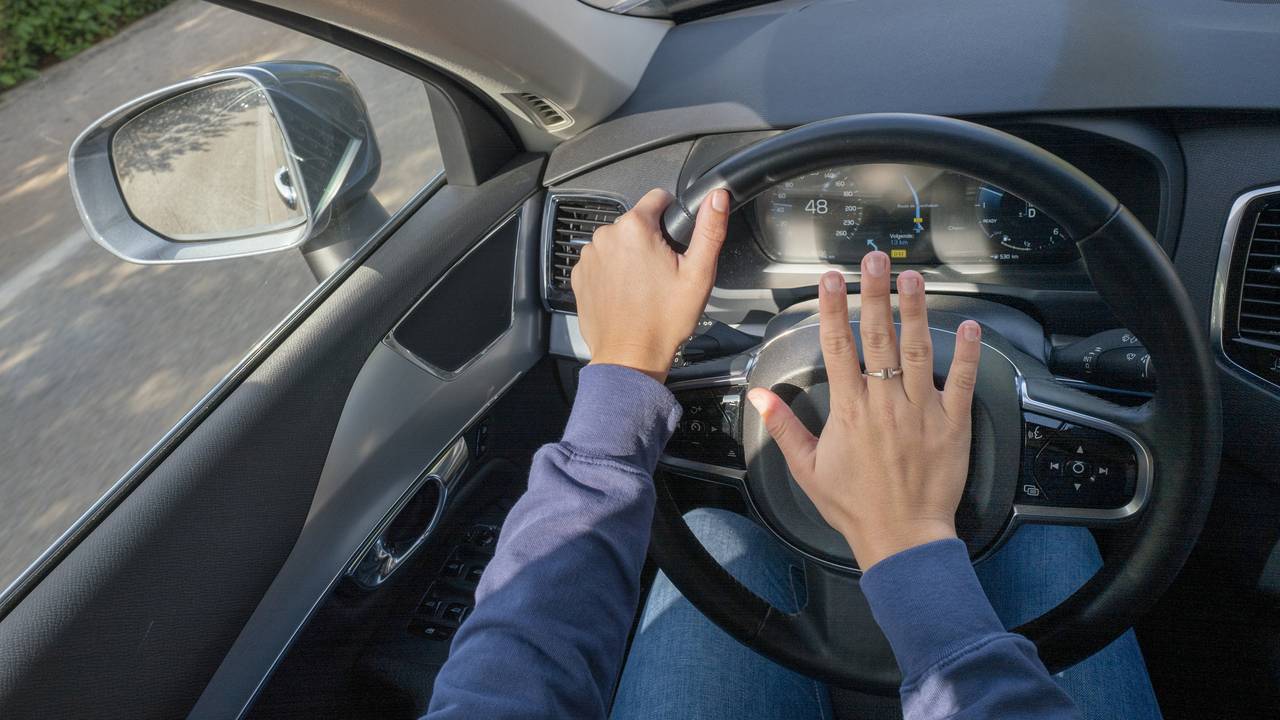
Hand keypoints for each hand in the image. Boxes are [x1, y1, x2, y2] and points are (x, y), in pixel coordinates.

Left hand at [572, 188, 729, 382]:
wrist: (630, 356)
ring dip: (631, 257)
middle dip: (651, 241)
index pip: (658, 198)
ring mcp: (589, 256)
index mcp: (634, 228)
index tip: (676, 244)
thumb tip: (717, 196)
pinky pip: (602, 262)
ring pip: (618, 242)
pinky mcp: (580, 276)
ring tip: (645, 286)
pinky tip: (627, 294)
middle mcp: (606, 236)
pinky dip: (614, 272)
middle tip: (663, 273)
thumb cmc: (663, 319)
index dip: (672, 217)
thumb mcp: (698, 273)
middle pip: (637, 223)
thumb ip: (709, 229)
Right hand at [746, 253, 981, 569]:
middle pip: (877, 337)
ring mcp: (921, 411)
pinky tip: (970, 326)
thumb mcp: (806, 469)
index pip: (837, 347)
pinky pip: (960, 382)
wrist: (901, 537)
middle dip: (874, 294)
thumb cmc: (852, 505)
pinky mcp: (952, 424)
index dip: (832, 309)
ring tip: (913, 277)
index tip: (831, 279)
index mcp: (848, 410)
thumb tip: (759, 396)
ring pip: (917, 350)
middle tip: (874, 258)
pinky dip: (966, 354)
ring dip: (915, 311)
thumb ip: (784, 428)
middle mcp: (884, 402)